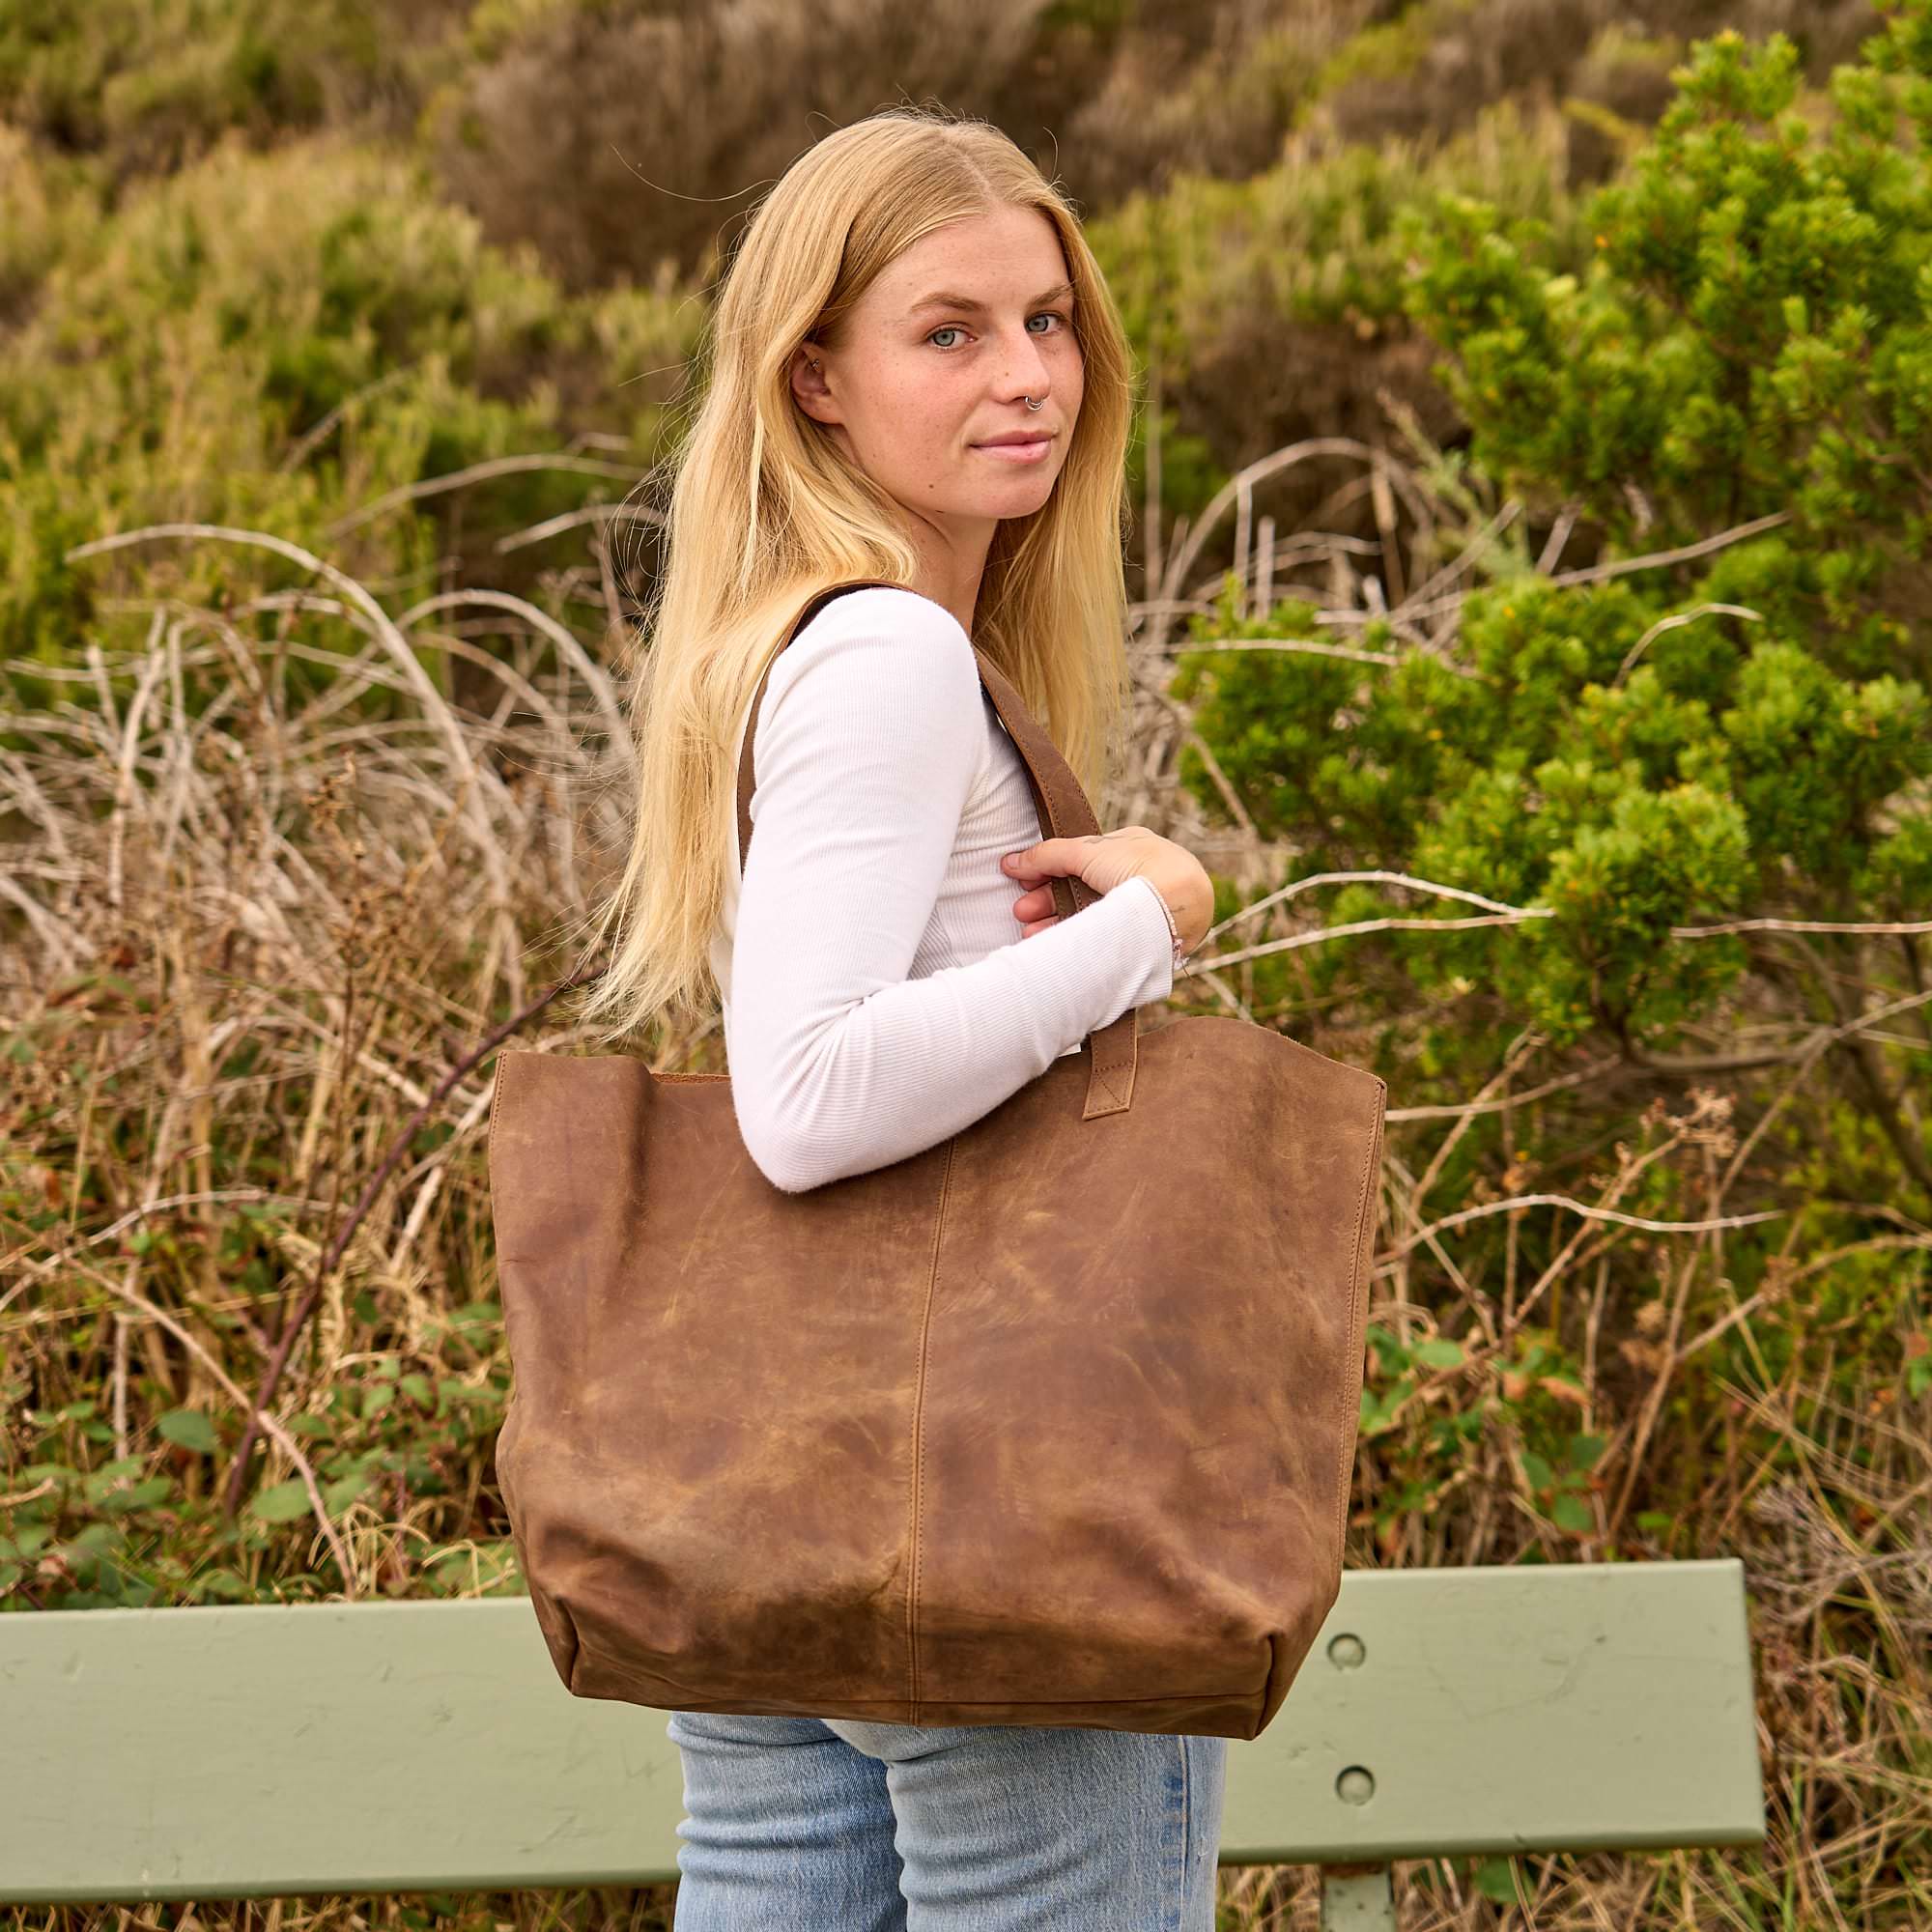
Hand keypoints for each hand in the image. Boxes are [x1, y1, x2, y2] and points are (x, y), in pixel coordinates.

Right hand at [1000, 826, 1212, 954]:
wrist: (1179, 905)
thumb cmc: (1140, 868)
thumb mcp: (1086, 851)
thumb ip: (1047, 855)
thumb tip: (1010, 861)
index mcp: (1130, 847)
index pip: (1079, 858)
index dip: (1048, 870)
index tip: (1022, 881)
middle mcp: (1136, 874)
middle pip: (1080, 888)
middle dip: (1046, 901)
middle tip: (1021, 913)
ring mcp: (1140, 905)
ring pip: (1089, 915)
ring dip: (1055, 922)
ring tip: (1030, 934)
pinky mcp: (1141, 934)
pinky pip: (1102, 934)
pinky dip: (1076, 938)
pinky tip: (1053, 944)